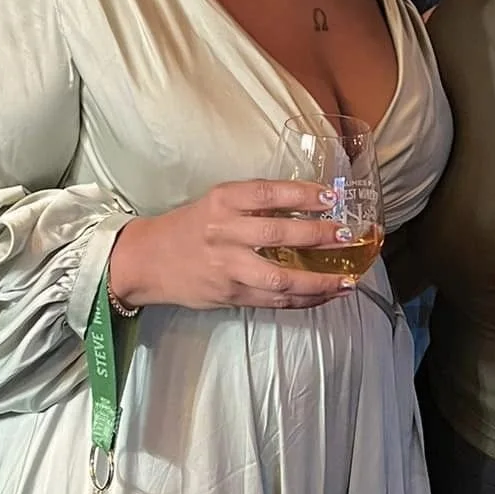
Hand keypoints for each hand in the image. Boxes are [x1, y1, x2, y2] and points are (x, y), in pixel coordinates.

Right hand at [108, 180, 357, 311]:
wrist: (146, 261)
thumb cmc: (188, 227)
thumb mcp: (215, 202)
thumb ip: (254, 204)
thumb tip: (307, 205)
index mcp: (222, 201)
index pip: (268, 194)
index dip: (302, 195)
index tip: (331, 197)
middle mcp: (224, 232)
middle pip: (278, 235)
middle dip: (319, 236)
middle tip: (348, 235)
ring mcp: (227, 268)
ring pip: (280, 277)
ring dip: (318, 281)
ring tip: (347, 279)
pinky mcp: (230, 295)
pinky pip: (273, 300)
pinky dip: (303, 299)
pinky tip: (325, 295)